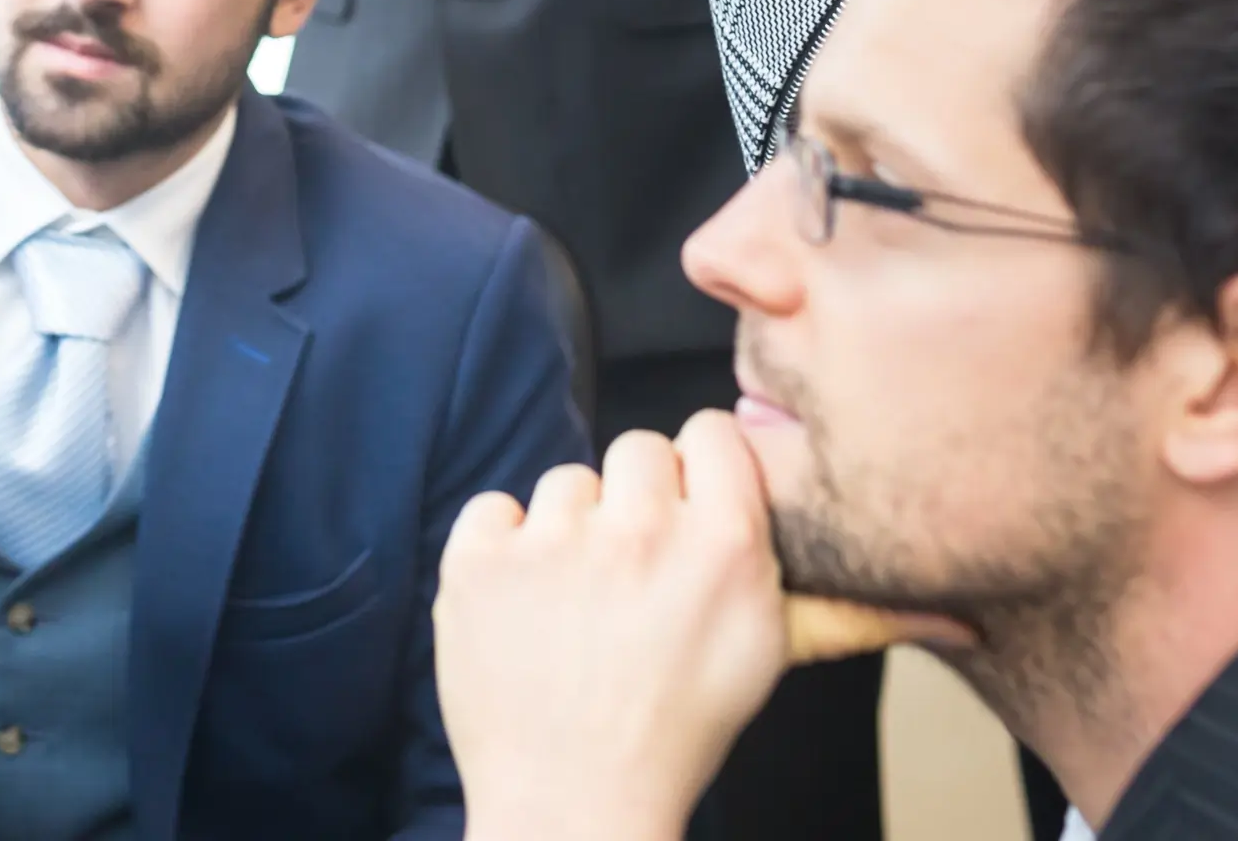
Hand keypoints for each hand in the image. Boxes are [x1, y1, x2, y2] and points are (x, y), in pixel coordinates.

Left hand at [434, 419, 788, 840]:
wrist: (574, 804)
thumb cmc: (670, 739)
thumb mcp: (759, 652)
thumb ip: (755, 559)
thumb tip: (746, 492)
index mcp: (721, 546)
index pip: (710, 432)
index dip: (698, 464)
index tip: (686, 495)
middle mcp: (639, 530)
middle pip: (638, 448)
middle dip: (635, 496)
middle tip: (627, 564)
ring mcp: (552, 544)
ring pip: (567, 482)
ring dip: (571, 528)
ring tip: (574, 603)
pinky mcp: (478, 563)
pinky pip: (494, 509)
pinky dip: (503, 546)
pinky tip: (523, 601)